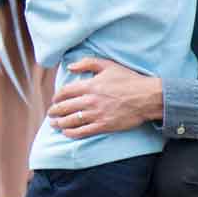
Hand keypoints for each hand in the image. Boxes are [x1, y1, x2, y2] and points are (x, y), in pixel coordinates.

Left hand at [47, 57, 161, 137]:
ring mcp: (96, 114)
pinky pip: (81, 132)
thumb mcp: (108, 65)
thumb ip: (87, 63)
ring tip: (54, 124)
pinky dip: (71, 133)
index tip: (54, 100)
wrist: (146, 97)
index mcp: (90, 85)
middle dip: (54, 112)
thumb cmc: (129, 80)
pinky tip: (66, 132)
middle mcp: (90, 101)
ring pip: (70, 121)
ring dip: (59, 123)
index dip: (56, 97)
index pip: (65, 92)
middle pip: (64, 108)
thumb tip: (70, 66)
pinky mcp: (103, 126)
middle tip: (51, 114)